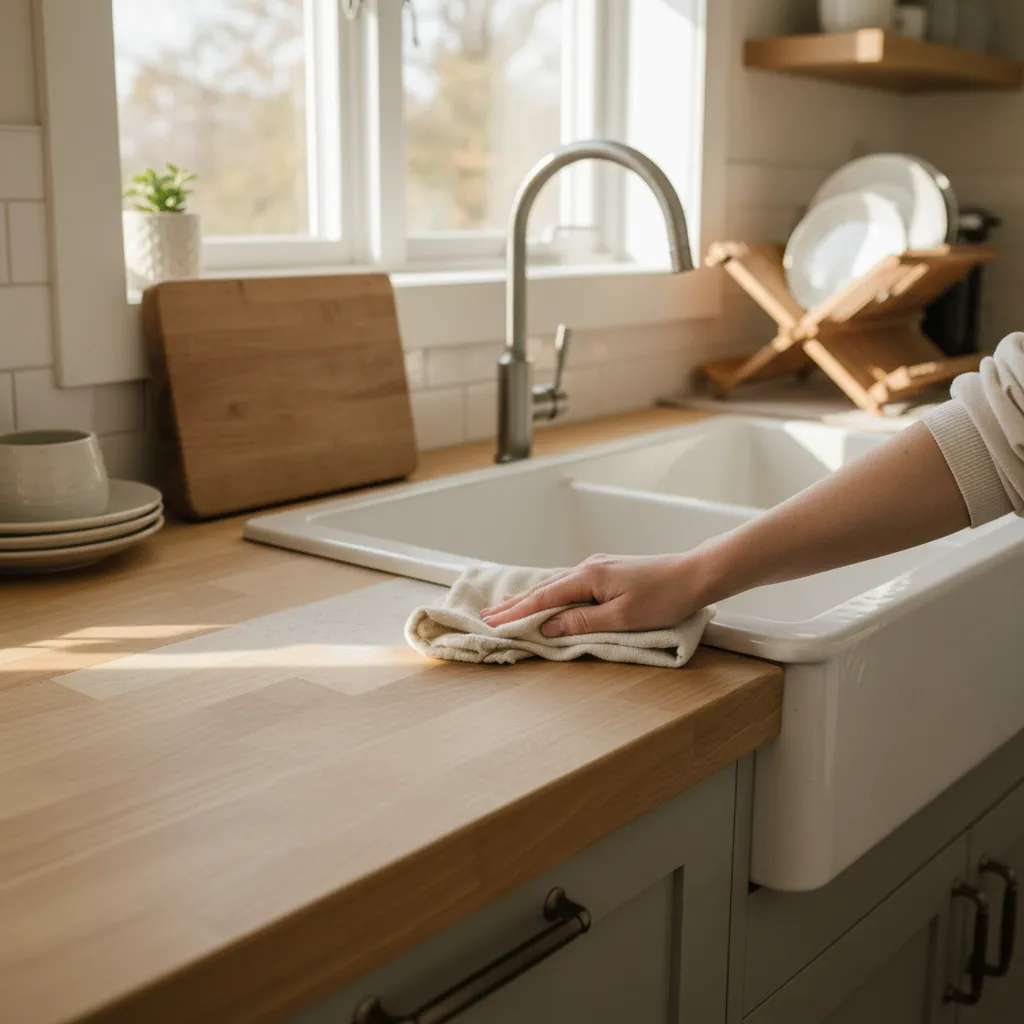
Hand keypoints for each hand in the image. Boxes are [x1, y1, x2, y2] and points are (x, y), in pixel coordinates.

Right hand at [480, 552, 709, 637]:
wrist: (695, 574)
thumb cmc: (665, 598)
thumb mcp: (622, 617)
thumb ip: (583, 622)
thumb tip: (548, 625)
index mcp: (588, 577)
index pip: (543, 598)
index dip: (516, 613)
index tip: (492, 624)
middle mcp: (588, 568)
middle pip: (542, 588)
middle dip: (513, 604)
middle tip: (485, 615)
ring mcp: (598, 568)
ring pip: (554, 585)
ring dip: (528, 599)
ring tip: (506, 609)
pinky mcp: (608, 573)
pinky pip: (568, 584)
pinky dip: (548, 594)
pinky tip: (544, 598)